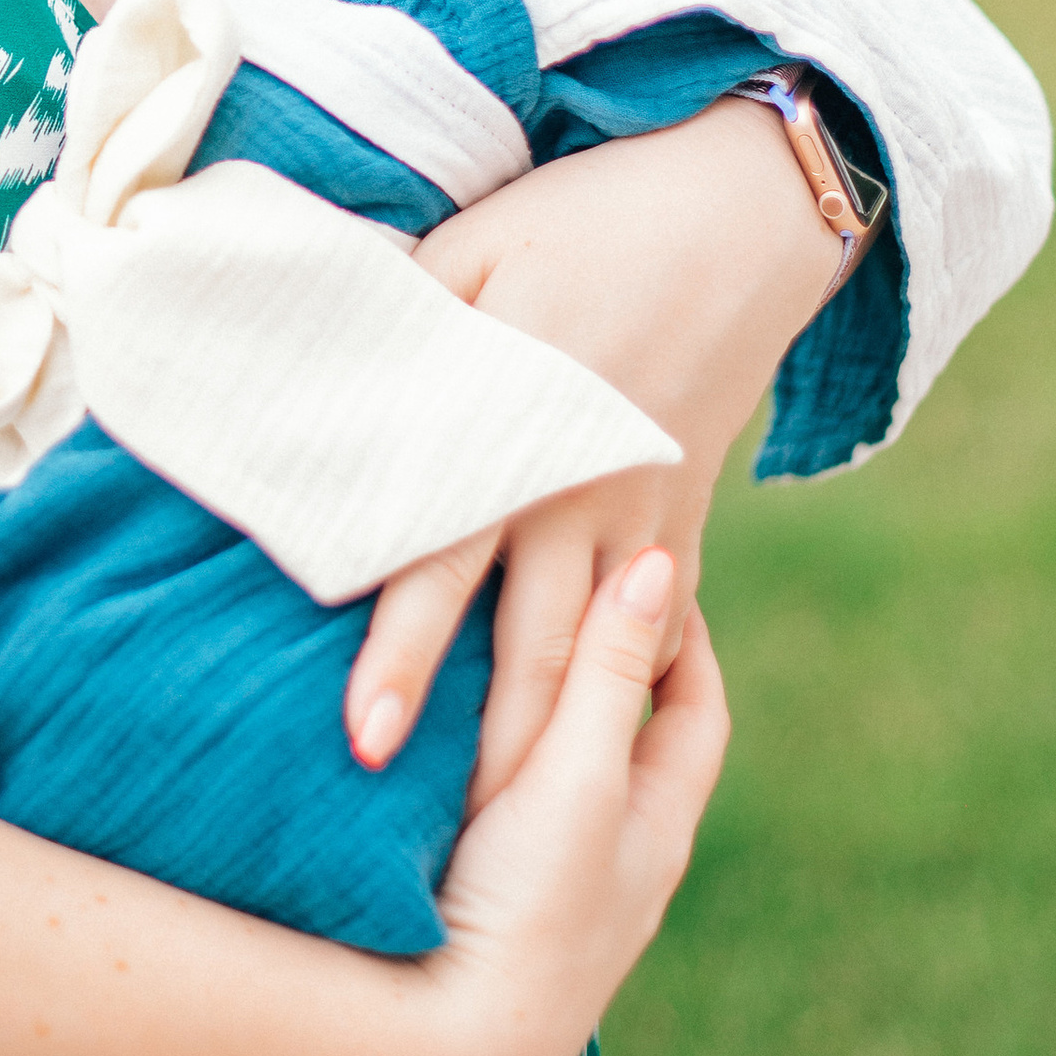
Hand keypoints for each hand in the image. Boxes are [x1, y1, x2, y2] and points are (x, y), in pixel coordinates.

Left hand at [342, 99, 836, 801]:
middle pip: (529, 650)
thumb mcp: (476, 246)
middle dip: (479, 749)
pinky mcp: (684, 515)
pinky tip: (585, 762)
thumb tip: (310, 389)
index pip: (442, 562)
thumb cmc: (583, 220)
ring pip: (594, 660)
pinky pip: (656, 631)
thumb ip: (399, 326)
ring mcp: (644, 512)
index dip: (402, 655)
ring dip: (548, 746)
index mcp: (518, 425)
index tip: (364, 741)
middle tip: (433, 842)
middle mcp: (583, 490)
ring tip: (499, 832)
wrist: (745, 212)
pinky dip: (621, 695)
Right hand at [381, 550, 730, 1055]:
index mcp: (658, 827)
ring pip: (574, 794)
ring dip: (554, 727)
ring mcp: (560, 902)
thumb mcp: (578, 774)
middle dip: (620, 675)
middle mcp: (621, 868)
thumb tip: (656, 563)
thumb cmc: (529, 904)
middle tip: (583, 598)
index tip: (652, 569)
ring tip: (511, 660)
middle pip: (639, 750)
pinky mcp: (497, 920)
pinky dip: (502, 779)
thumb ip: (609, 671)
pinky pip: (516, 829)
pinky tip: (454, 756)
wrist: (449, 1047)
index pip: (695, 710)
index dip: (681, 637)